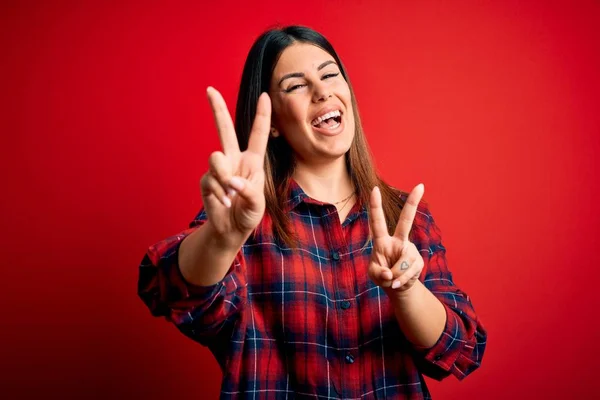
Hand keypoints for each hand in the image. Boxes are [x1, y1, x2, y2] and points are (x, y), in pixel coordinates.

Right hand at [200, 87, 270, 238]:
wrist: (231, 230)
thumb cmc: (249, 213)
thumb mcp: (258, 204)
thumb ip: (248, 191)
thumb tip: (232, 181)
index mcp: (252, 161)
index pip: (258, 134)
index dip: (262, 115)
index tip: (265, 95)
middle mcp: (234, 159)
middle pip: (225, 129)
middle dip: (217, 109)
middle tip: (209, 89)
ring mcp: (219, 169)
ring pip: (216, 158)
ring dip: (224, 178)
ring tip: (231, 195)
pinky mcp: (207, 180)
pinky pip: (210, 180)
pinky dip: (219, 194)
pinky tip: (224, 203)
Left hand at [367, 184, 425, 293]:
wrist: (397, 286)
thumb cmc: (382, 276)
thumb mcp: (374, 276)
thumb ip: (378, 274)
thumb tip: (389, 273)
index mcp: (382, 241)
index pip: (377, 221)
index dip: (375, 206)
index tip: (374, 189)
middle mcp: (398, 241)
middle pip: (406, 220)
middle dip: (413, 203)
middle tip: (420, 185)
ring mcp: (409, 249)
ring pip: (404, 261)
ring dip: (396, 276)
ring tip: (392, 280)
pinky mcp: (418, 260)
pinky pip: (409, 272)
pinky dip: (402, 281)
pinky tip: (399, 283)